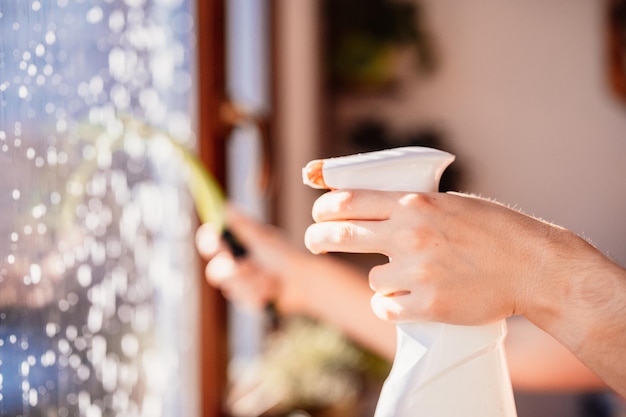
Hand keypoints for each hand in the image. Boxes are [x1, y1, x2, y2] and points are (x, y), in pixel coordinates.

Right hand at [195, 207, 311, 313]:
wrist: (303, 282)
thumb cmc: (284, 255)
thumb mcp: (263, 238)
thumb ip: (242, 225)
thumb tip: (225, 207)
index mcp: (236, 245)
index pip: (211, 242)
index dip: (208, 242)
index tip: (216, 242)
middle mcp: (234, 264)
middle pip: (215, 271)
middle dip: (233, 271)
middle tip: (248, 267)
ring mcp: (240, 283)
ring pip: (231, 287)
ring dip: (253, 282)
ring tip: (271, 279)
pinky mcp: (247, 300)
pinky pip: (244, 300)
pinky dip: (260, 293)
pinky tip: (273, 290)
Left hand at [304, 190, 594, 325]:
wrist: (533, 266)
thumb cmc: (495, 230)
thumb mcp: (450, 203)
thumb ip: (411, 206)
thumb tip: (371, 207)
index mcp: (415, 205)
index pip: (349, 200)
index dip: (324, 207)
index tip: (318, 214)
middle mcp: (410, 235)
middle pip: (340, 236)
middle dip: (318, 239)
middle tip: (315, 243)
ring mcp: (418, 272)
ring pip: (373, 278)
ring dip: (382, 279)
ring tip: (410, 278)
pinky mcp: (428, 306)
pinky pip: (387, 308)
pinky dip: (392, 306)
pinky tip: (408, 301)